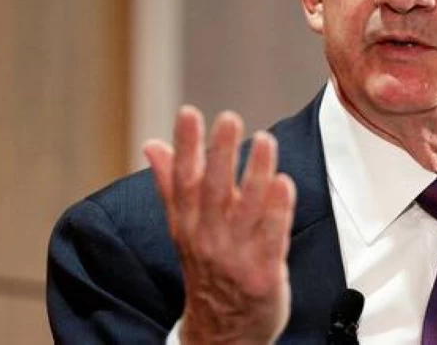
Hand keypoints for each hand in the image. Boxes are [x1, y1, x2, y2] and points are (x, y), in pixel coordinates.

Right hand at [144, 107, 296, 344]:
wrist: (222, 333)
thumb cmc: (209, 269)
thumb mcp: (184, 228)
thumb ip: (171, 184)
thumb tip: (152, 144)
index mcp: (188, 224)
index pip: (183, 179)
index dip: (185, 145)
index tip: (189, 112)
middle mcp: (208, 237)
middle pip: (212, 190)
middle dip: (219, 152)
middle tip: (228, 117)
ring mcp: (235, 256)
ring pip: (245, 209)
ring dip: (255, 173)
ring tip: (265, 140)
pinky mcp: (262, 273)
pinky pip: (270, 238)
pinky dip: (276, 211)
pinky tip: (283, 183)